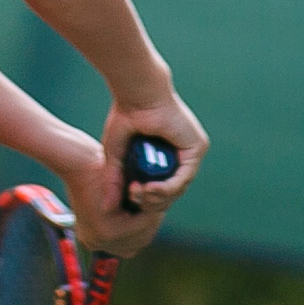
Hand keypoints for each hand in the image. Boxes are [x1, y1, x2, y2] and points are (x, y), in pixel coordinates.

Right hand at [104, 93, 206, 218]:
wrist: (138, 95)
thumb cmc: (125, 117)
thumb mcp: (116, 156)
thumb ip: (114, 181)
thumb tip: (107, 209)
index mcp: (165, 155)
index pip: (161, 189)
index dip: (146, 199)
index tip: (128, 196)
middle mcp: (181, 155)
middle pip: (170, 193)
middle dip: (150, 201)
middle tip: (132, 195)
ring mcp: (191, 152)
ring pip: (177, 189)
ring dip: (156, 197)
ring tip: (137, 192)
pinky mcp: (197, 148)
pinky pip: (184, 178)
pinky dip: (166, 188)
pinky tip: (149, 189)